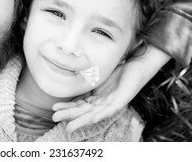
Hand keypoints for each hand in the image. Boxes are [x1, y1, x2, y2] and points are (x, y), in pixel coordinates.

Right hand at [52, 45, 170, 132]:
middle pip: (83, 111)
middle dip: (69, 115)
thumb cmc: (120, 70)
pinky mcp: (121, 100)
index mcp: (97, 98)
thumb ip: (88, 78)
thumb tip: (72, 74)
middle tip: (55, 119)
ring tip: (70, 126)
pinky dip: (101, 114)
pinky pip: (110, 109)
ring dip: (82, 120)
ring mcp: (112, 102)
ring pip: (94, 113)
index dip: (67, 106)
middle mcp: (103, 103)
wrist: (137, 65)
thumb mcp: (100, 74)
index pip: (79, 104)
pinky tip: (93, 118)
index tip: (54, 107)